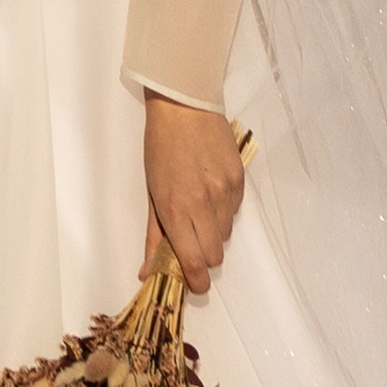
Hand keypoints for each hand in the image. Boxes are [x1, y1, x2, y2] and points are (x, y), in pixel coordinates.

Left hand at [141, 95, 244, 292]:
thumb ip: (153, 235)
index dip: (196, 280)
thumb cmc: (161, 146)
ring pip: (226, 235)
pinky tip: (212, 190)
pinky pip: (235, 211)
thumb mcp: (151, 191)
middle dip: (204, 256)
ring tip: (200, 207)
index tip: (193, 282)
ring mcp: (224, 191)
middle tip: (192, 240)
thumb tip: (147, 273)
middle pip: (214, 256)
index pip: (194, 262)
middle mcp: (203, 203)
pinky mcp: (240, 179)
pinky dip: (225, 210)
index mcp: (175, 208)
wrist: (185, 105)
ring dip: (214, 232)